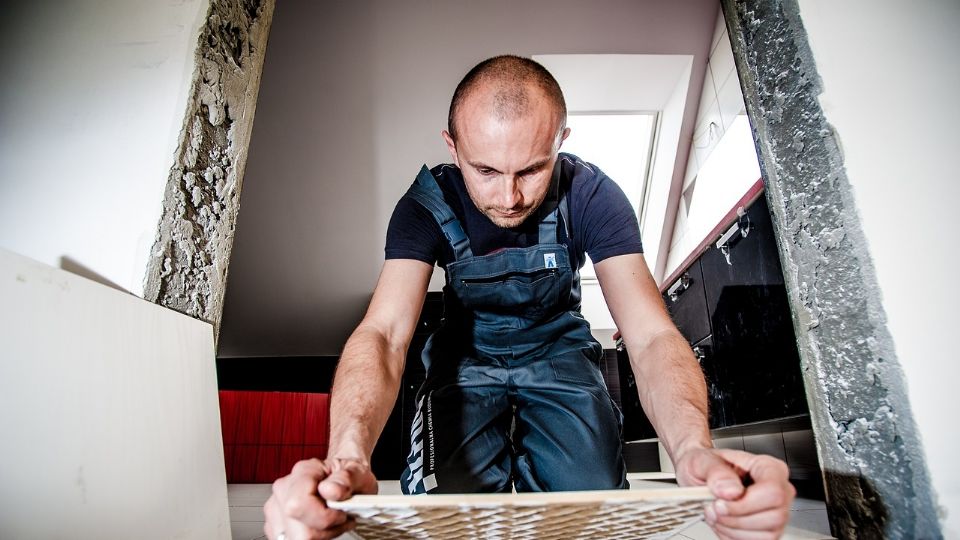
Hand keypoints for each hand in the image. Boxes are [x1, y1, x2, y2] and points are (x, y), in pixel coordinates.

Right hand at [263, 457, 377, 539]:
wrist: (343, 478)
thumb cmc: (349, 476)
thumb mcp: (358, 473)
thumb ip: (346, 479)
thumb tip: (330, 490)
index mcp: (303, 472)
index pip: (298, 504)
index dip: (324, 517)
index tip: (341, 514)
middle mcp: (285, 488)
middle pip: (298, 530)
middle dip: (325, 530)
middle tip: (341, 518)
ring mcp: (278, 507)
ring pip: (295, 539)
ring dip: (320, 535)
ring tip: (333, 521)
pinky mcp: (277, 523)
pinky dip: (313, 538)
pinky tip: (322, 527)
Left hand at [674, 448, 795, 539]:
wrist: (697, 478)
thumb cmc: (706, 466)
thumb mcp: (702, 460)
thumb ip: (716, 472)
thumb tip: (731, 491)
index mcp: (768, 467)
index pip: (774, 491)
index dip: (746, 504)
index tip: (720, 503)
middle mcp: (779, 490)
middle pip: (775, 517)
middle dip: (737, 519)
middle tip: (715, 509)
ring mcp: (776, 513)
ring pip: (767, 535)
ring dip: (733, 529)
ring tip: (716, 514)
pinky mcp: (767, 530)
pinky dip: (733, 537)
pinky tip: (723, 523)